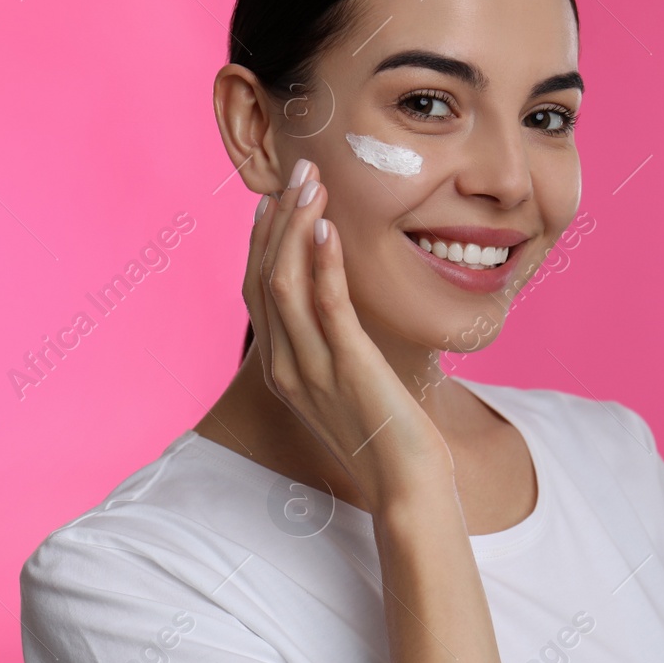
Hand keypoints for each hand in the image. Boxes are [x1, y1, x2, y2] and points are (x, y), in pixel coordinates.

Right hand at [245, 158, 455, 511]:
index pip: (257, 291)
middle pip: (263, 278)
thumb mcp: (348, 389)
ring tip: (311, 183)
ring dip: (295, 226)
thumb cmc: (387, 442)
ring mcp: (313, 369)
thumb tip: (340, 313)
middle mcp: (287, 367)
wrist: (406, 492)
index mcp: (283, 370)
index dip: (261, 241)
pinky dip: (323, 264)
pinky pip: (327, 308)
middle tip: (298, 171)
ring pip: (284, 285)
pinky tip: (327, 228)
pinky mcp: (348, 369)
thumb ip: (334, 350)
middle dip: (278, 219)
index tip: (273, 199)